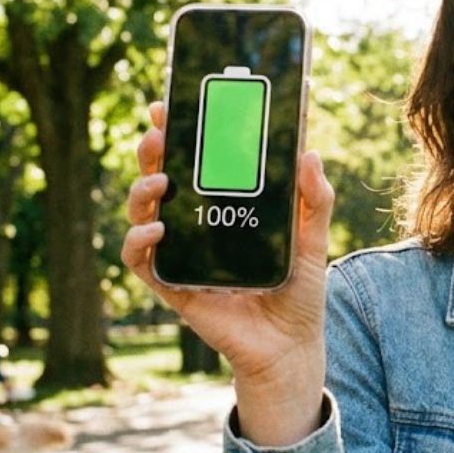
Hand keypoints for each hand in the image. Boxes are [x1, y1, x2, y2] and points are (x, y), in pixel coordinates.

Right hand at [121, 102, 334, 443]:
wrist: (291, 347)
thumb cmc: (299, 291)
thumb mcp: (313, 239)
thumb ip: (315, 199)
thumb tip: (309, 152)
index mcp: (225, 207)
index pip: (194, 161)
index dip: (178, 133)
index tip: (169, 105)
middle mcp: (197, 227)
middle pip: (161, 179)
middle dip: (152, 152)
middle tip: (159, 132)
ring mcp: (181, 255)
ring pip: (142, 213)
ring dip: (141, 192)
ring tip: (159, 181)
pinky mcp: (173, 287)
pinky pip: (142, 262)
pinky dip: (139, 243)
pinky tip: (154, 231)